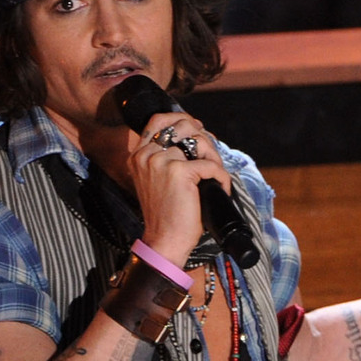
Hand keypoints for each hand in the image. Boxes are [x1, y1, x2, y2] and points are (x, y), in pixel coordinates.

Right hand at [129, 112, 232, 265]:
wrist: (164, 239)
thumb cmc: (167, 213)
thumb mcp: (159, 179)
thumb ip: (167, 158)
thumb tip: (195, 137)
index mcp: (138, 155)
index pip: (158, 120)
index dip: (182, 120)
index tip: (198, 130)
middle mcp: (145, 155)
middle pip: (182, 125)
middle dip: (203, 137)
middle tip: (211, 157)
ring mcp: (160, 161)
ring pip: (200, 143)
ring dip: (215, 158)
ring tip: (215, 176)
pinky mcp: (179, 172)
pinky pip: (211, 165)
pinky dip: (222, 177)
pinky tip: (220, 189)